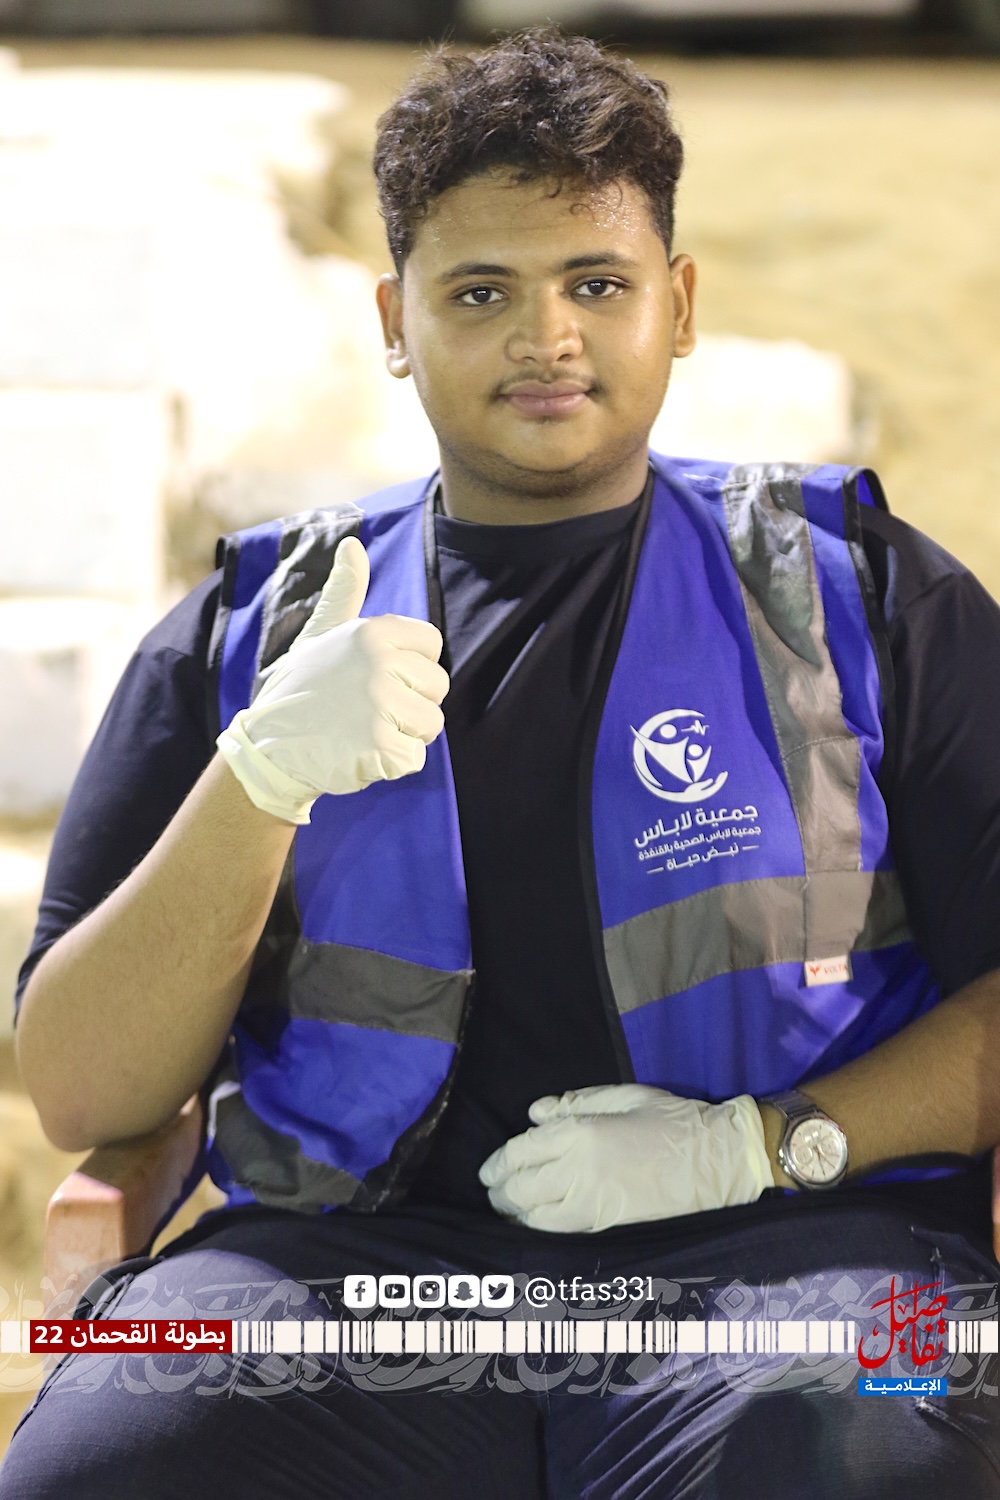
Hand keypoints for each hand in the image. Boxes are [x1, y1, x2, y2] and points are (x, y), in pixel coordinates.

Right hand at [217, 536, 449, 822]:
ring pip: (431, 725)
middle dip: (411, 704)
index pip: (432, 646)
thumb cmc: (300, 688)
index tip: (374, 677)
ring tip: (362, 731)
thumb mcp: (320, 634)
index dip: (410, 667)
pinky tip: (359, 754)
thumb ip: (344, 593)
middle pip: (438, 687)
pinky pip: (414, 759)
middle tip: (365, 709)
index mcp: (374, 631)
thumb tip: (353, 544)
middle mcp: (381, 663)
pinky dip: (390, 765)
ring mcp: (382, 705)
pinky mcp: (381, 746)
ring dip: (403, 736)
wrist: (267, 748)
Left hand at [478, 1083, 773, 1232]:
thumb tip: (535, 1114)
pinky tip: (535, 1225)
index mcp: (580, 1133)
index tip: (488, 1171)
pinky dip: (539, 1229)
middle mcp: (577, 1171)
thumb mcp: (623, 1098)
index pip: (521, 1152)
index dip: (498, 1163)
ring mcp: (591, 1204)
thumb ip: (576, 1103)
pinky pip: (559, 1232)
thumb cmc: (672, 1120)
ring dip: (515, 1214)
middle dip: (500, 1191)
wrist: (715, 1162)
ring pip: (535, 1216)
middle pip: (520, 1187)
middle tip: (492, 1191)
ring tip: (508, 1210)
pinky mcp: (606, 1227)